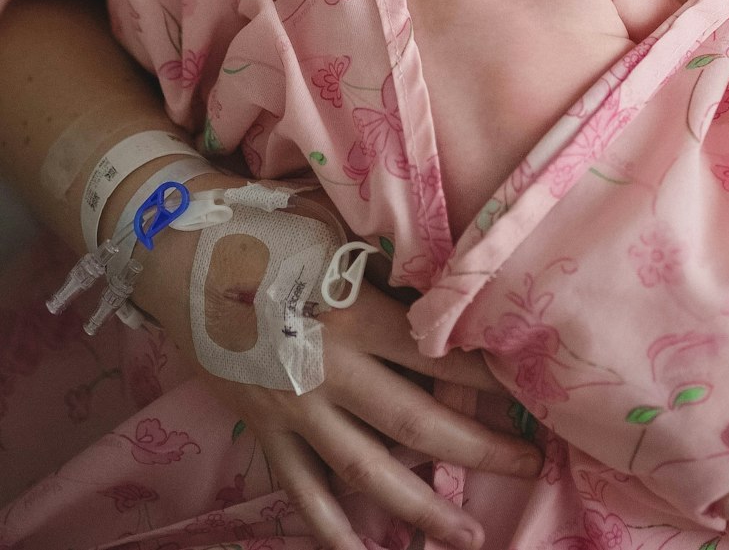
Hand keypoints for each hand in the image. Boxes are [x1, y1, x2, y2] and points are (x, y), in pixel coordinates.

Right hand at [138, 182, 542, 549]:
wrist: (178, 252)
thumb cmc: (266, 229)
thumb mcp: (333, 231)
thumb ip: (382, 264)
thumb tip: (437, 280)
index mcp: (355, 316)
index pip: (438, 356)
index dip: (488, 378)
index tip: (528, 392)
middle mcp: (331, 373)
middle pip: (418, 426)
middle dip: (481, 450)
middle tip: (531, 464)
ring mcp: (295, 411)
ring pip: (368, 473)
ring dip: (421, 507)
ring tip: (467, 536)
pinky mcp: (264, 430)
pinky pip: (302, 490)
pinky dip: (331, 529)